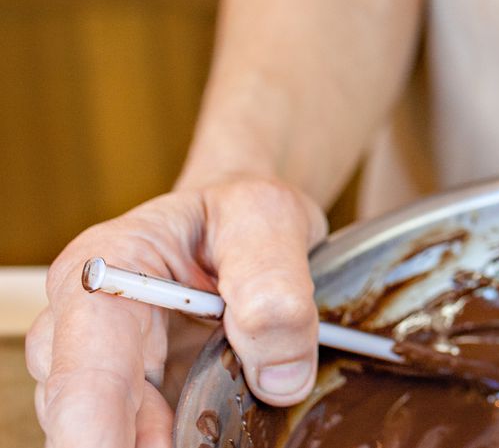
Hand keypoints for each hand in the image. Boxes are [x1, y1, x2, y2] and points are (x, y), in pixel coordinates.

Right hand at [26, 177, 326, 447]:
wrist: (243, 221)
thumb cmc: (244, 211)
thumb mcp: (269, 221)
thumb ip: (274, 287)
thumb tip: (281, 378)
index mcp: (103, 269)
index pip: (83, 369)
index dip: (93, 431)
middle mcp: (83, 322)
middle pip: (81, 413)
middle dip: (125, 442)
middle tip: (192, 440)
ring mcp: (102, 363)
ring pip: (109, 430)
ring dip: (157, 441)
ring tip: (210, 429)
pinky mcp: (133, 392)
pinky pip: (139, 433)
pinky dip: (177, 439)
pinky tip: (205, 434)